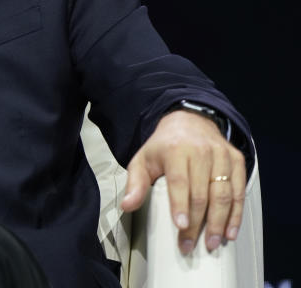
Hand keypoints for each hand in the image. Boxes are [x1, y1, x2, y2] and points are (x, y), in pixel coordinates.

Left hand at [120, 109, 245, 253]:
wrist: (190, 121)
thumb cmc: (164, 146)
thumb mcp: (143, 159)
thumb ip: (135, 183)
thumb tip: (127, 206)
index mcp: (176, 149)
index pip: (180, 181)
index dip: (181, 205)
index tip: (181, 227)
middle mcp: (202, 151)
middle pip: (202, 192)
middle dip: (198, 223)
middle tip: (190, 245)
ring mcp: (222, 155)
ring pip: (223, 194)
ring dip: (219, 222)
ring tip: (211, 243)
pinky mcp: (236, 160)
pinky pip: (238, 190)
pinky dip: (236, 213)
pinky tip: (230, 231)